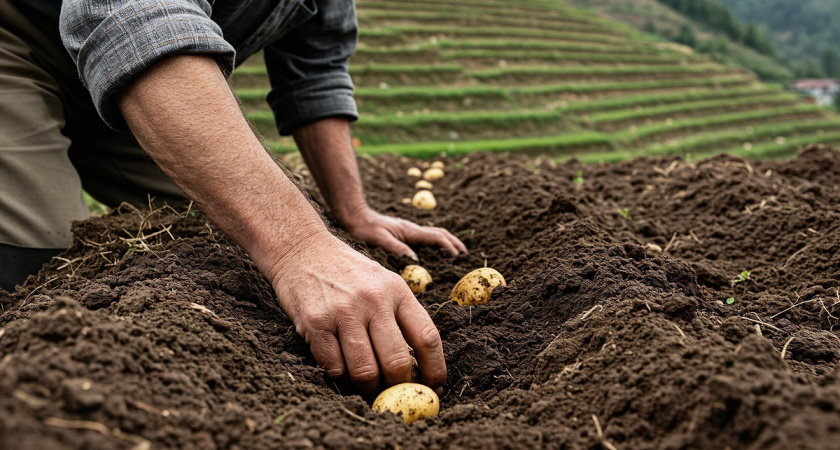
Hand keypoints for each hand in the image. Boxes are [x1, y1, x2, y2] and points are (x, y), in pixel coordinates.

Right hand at [270, 232, 446, 392]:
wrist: (302, 249)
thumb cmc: (347, 272)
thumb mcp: (383, 282)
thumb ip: (400, 316)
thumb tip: (417, 366)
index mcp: (397, 290)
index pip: (427, 337)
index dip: (434, 369)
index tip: (434, 387)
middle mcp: (373, 300)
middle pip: (397, 361)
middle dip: (398, 387)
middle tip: (395, 394)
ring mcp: (343, 311)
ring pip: (365, 371)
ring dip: (368, 388)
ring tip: (366, 387)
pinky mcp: (315, 322)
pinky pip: (333, 367)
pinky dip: (340, 378)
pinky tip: (342, 372)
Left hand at [339, 207, 466, 259]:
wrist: (355, 216)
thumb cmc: (364, 229)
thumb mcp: (378, 240)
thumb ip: (396, 248)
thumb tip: (414, 259)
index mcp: (409, 231)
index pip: (435, 237)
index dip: (448, 246)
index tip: (457, 256)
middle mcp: (412, 229)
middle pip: (439, 234)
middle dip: (453, 243)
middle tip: (465, 254)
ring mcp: (409, 230)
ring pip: (434, 234)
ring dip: (447, 241)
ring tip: (456, 252)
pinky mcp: (404, 233)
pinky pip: (425, 237)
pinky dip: (437, 242)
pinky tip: (435, 251)